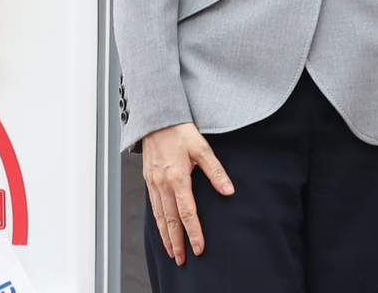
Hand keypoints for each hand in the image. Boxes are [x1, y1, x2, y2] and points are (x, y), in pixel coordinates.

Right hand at [140, 122, 233, 263]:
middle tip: (183, 260)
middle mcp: (162, 184)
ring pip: (159, 216)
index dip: (194, 232)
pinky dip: (158, 222)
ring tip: (172, 252)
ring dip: (166, 236)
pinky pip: (153, 207)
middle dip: (177, 242)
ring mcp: (153, 183)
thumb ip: (216, 171)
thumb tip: (228, 190)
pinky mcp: (148, 180)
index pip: (187, 212)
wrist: (157, 118)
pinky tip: (162, 229)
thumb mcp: (202, 147)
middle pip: (170, 220)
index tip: (199, 248)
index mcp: (177, 177)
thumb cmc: (180, 130)